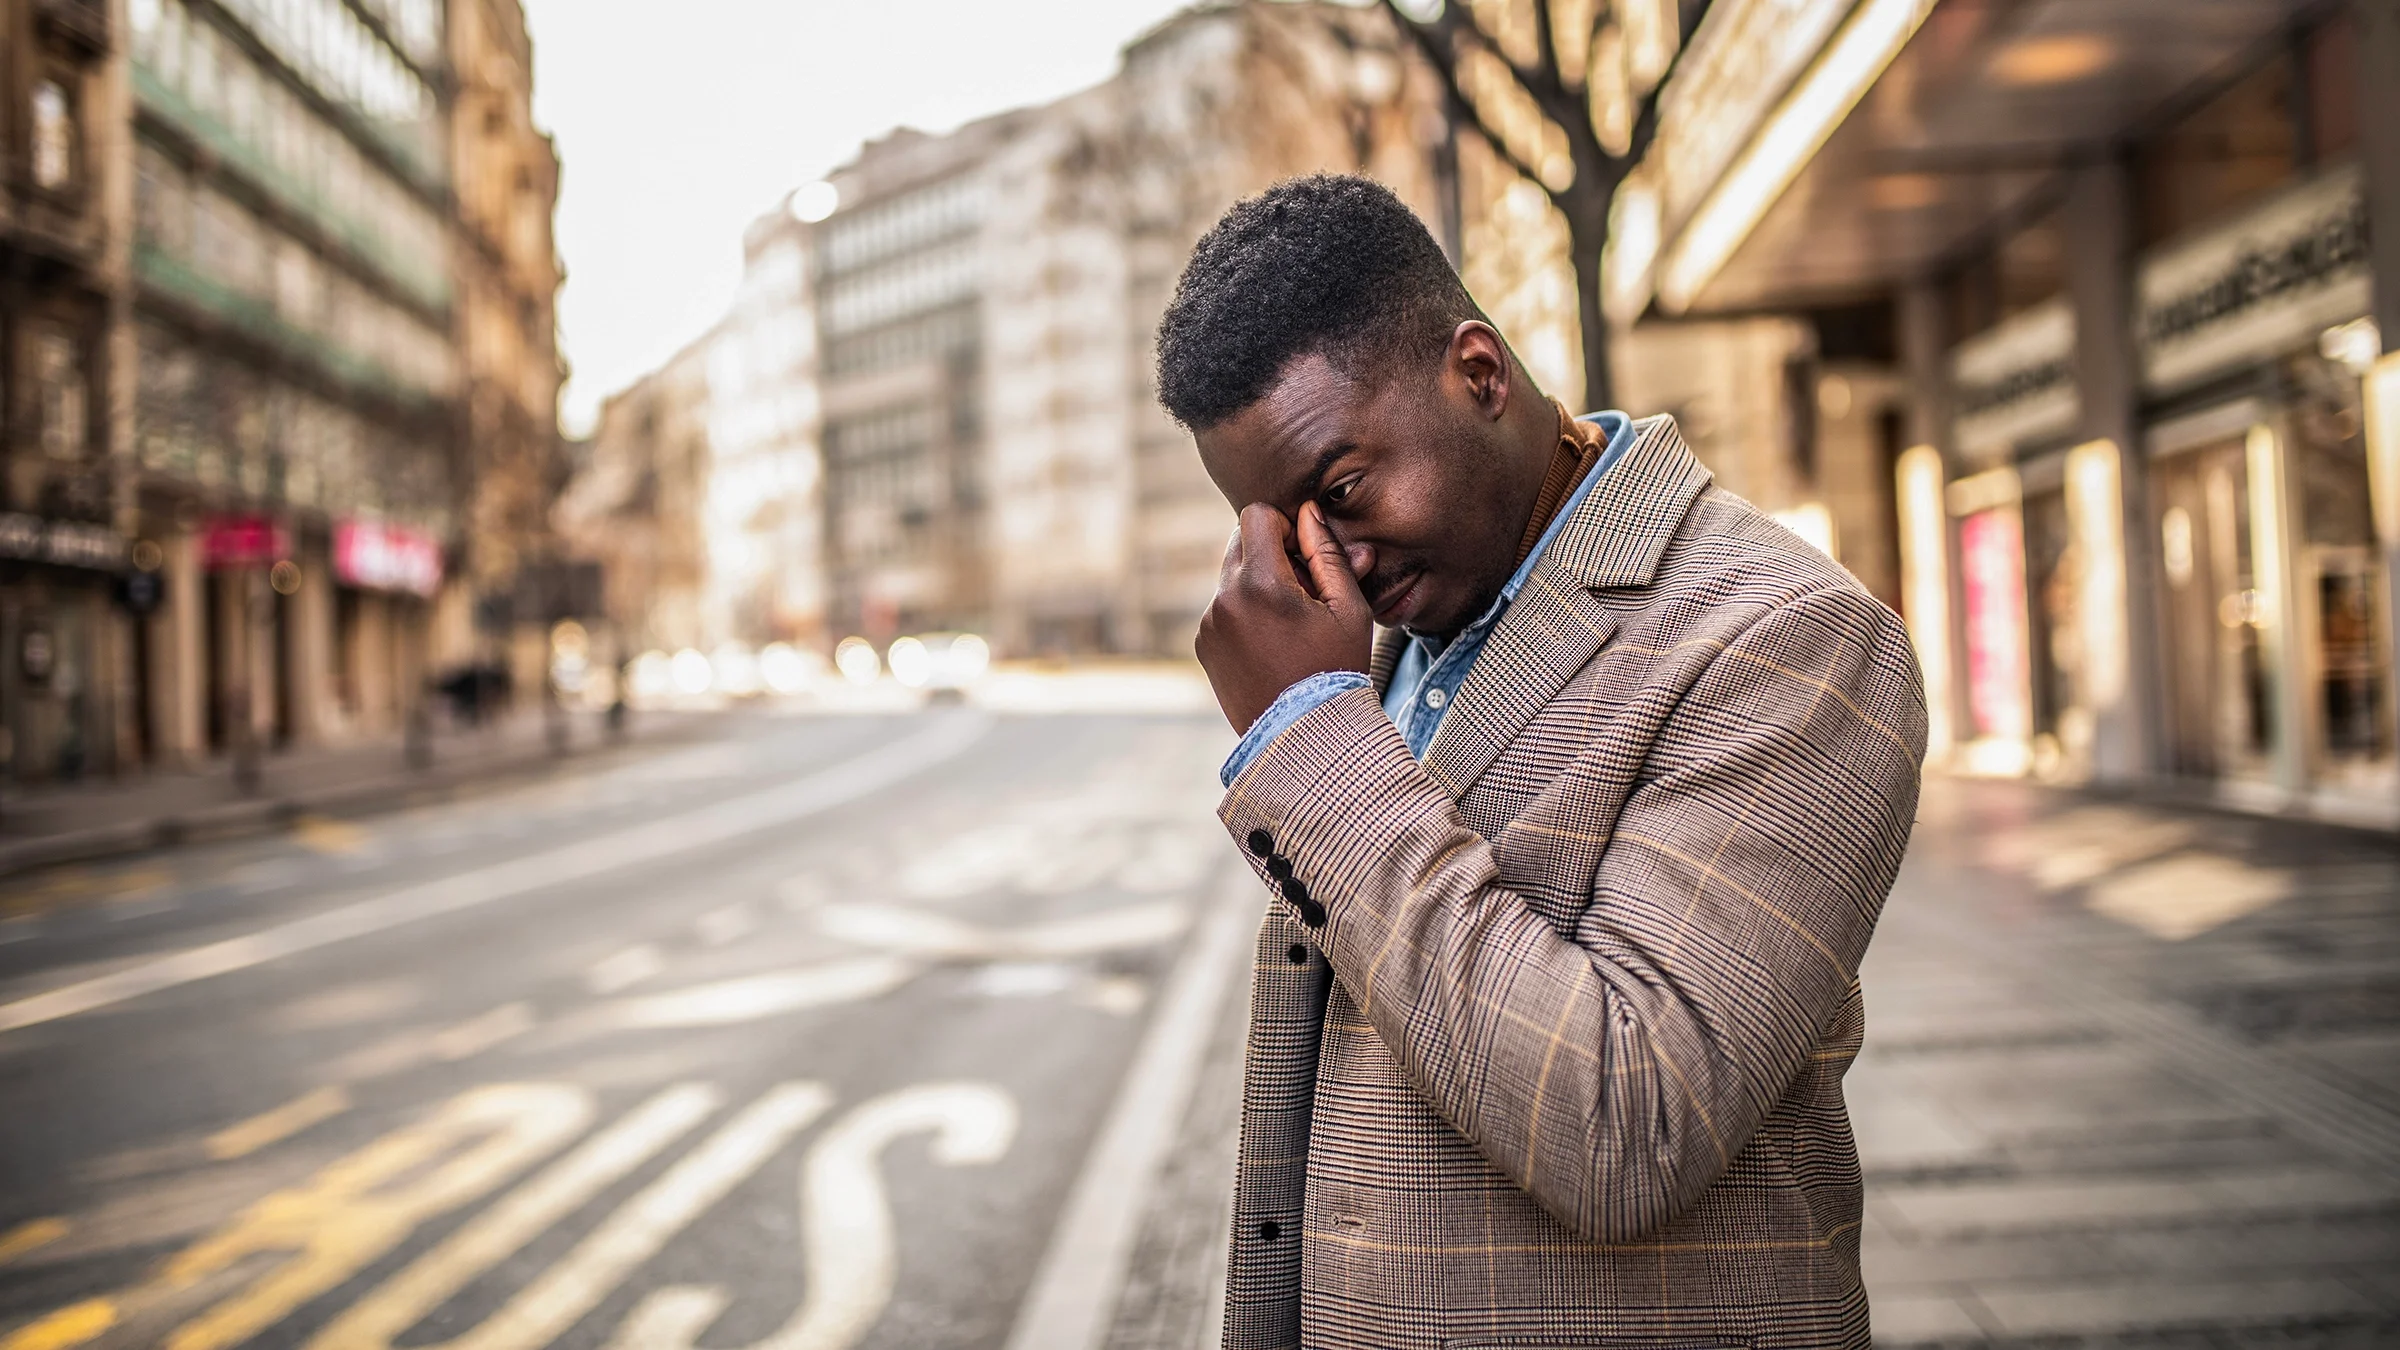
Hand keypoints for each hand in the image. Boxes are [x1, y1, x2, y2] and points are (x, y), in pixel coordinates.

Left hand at [1196, 500, 1373, 732]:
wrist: (1305, 737)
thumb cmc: (1336, 670)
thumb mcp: (1348, 608)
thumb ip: (1327, 553)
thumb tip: (1308, 513)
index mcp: (1260, 584)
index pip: (1256, 516)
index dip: (1284, 526)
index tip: (1305, 555)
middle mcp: (1224, 599)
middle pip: (1240, 542)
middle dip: (1271, 554)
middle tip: (1303, 589)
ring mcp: (1209, 624)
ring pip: (1232, 576)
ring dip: (1258, 584)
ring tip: (1290, 624)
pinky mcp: (1204, 644)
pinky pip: (1223, 608)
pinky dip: (1245, 613)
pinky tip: (1273, 645)